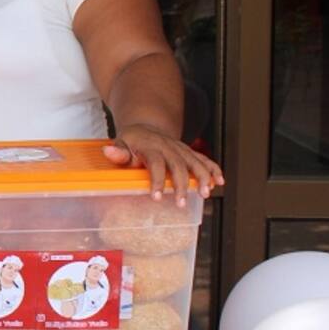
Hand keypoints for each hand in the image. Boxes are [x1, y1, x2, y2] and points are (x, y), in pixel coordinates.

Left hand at [102, 123, 223, 206]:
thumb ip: (118, 152)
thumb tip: (108, 152)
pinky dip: (213, 169)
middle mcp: (168, 146)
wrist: (145, 126)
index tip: (157, 197)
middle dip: (181, 185)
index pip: (155, 163)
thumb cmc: (132, 140)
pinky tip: (219, 181)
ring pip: (195, 162)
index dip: (157, 180)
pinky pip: (203, 159)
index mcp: (150, 146)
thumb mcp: (121, 144)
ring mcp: (181, 149)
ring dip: (202, 178)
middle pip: (178, 165)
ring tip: (205, 194)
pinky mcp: (189, 152)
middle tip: (181, 203)